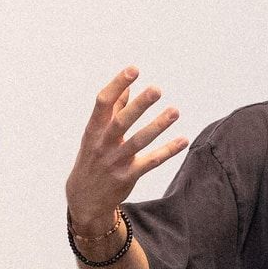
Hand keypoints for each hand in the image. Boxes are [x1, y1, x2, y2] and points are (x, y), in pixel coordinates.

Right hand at [67, 66, 188, 234]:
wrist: (84, 198)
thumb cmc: (92, 158)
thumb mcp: (95, 134)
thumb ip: (111, 110)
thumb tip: (126, 87)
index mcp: (93, 130)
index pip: (103, 103)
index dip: (117, 85)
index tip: (134, 70)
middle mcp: (103, 144)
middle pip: (121, 122)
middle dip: (139, 105)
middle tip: (157, 89)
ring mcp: (115, 161)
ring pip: (138, 141)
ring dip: (158, 126)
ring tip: (175, 111)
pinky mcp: (128, 176)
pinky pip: (150, 162)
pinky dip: (167, 151)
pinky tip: (183, 140)